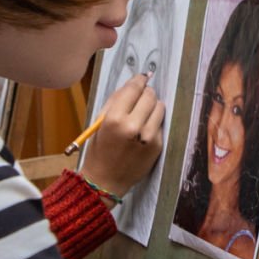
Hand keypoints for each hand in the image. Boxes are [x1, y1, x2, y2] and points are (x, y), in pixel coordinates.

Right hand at [81, 74, 164, 197]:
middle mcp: (133, 126)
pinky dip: (153, 122)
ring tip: (142, 113)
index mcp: (115, 119)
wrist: (105, 180)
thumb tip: (133, 84)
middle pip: (150, 96)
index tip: (142, 78)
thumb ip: (115, 101)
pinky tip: (143, 128)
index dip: (139, 80)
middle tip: (141, 96)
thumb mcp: (100, 122)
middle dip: (146, 93)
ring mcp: (148, 137)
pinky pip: (160, 124)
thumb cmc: (98, 149)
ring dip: (153, 106)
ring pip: (160, 107)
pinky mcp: (157, 145)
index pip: (134, 89)